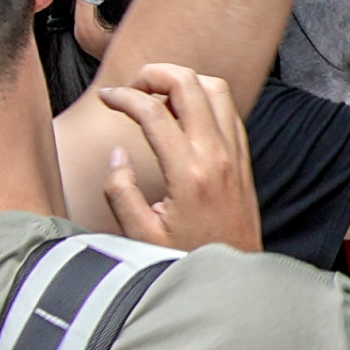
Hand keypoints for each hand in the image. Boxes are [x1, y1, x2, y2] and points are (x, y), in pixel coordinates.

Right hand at [82, 64, 258, 254]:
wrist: (235, 276)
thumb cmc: (186, 258)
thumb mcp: (140, 236)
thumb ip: (121, 191)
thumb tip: (118, 154)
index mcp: (189, 172)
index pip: (153, 111)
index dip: (122, 96)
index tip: (105, 99)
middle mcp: (217, 155)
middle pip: (190, 84)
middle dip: (155, 73)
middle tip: (131, 87)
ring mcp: (235, 153)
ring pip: (216, 89)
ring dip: (184, 81)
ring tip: (154, 95)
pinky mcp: (244, 158)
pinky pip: (228, 110)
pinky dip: (204, 98)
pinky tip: (181, 114)